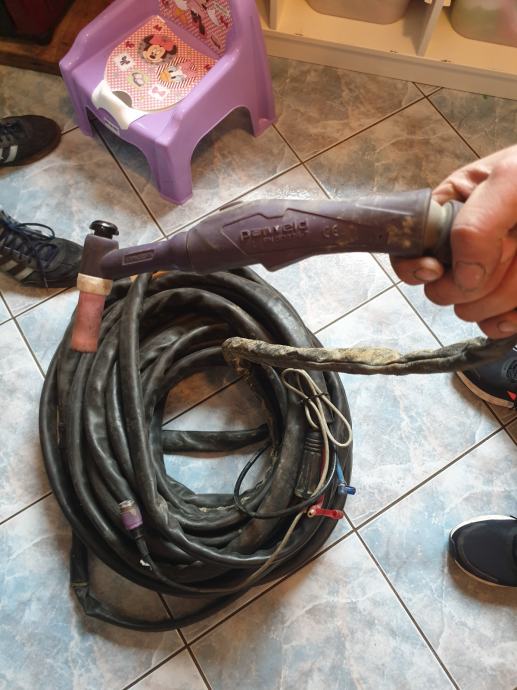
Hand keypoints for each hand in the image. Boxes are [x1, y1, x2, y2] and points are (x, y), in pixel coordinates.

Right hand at [391, 145, 516, 338]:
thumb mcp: (512, 180)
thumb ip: (476, 223)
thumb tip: (463, 277)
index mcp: (451, 211)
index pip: (408, 250)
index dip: (417, 265)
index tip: (436, 267)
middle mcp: (464, 248)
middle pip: (441, 290)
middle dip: (476, 278)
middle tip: (512, 249)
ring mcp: (489, 278)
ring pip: (472, 311)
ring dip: (505, 292)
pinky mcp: (511, 304)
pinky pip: (497, 327)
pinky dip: (511, 319)